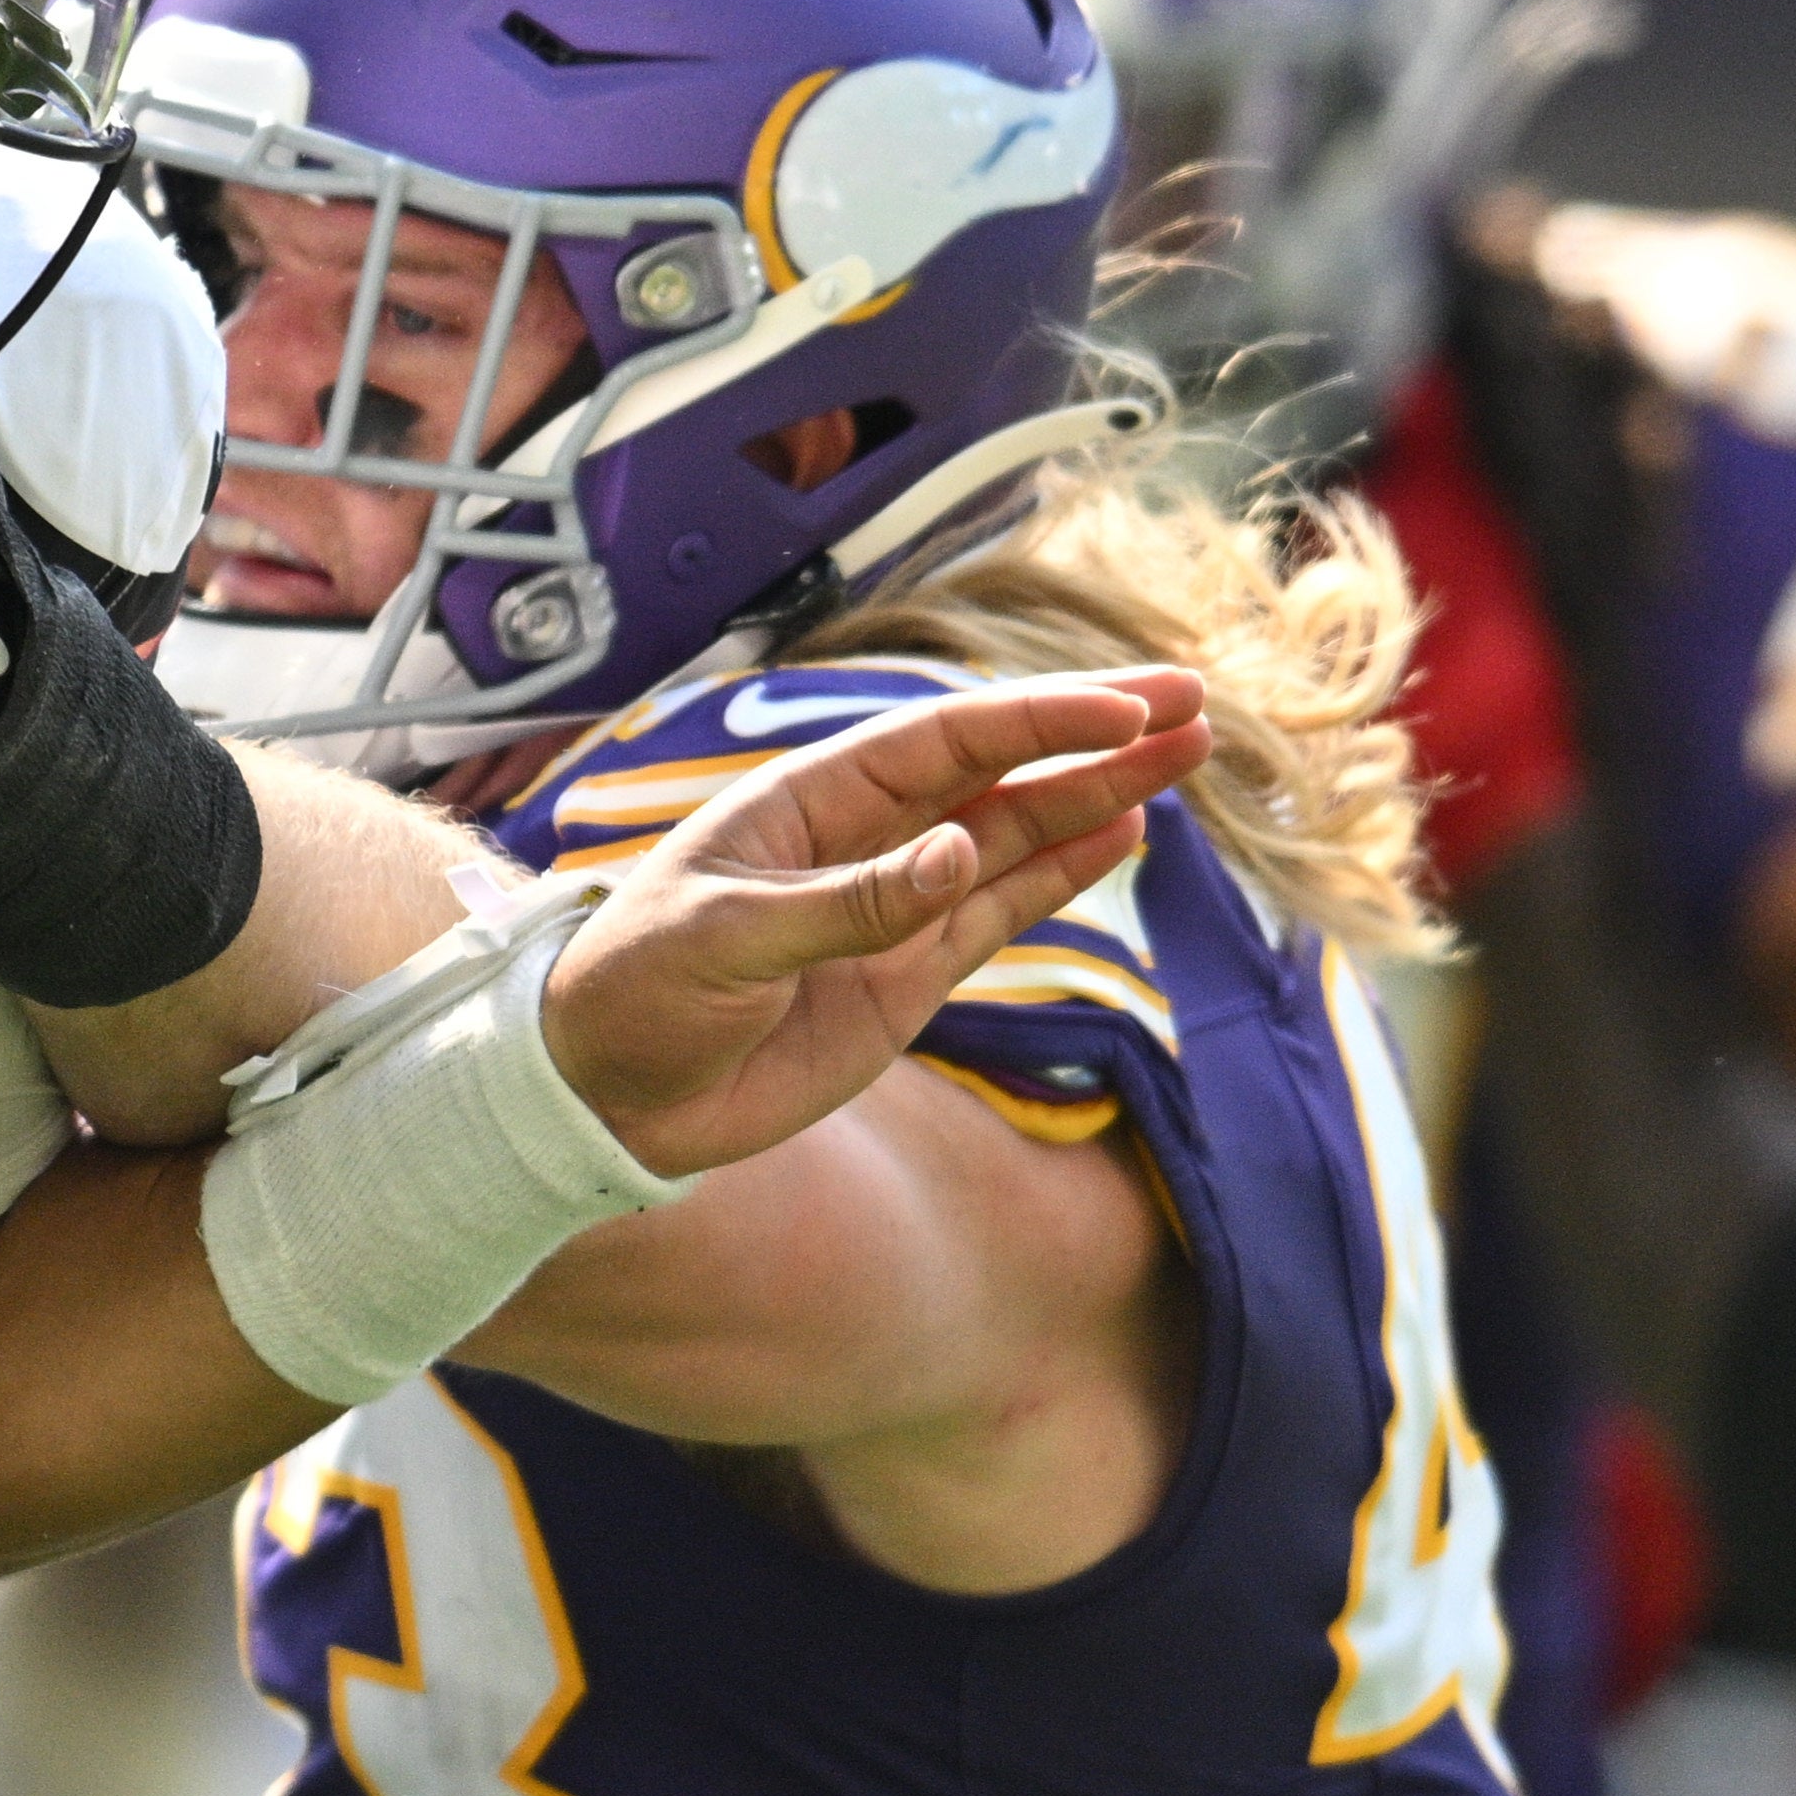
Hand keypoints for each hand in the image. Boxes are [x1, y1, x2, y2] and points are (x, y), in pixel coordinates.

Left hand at [540, 674, 1211, 1177]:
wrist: (602, 1094)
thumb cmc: (634, 991)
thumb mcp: (726, 941)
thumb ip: (849, 904)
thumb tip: (962, 856)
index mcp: (807, 801)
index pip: (945, 741)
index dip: (1039, 719)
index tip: (1126, 707)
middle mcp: (862, 839)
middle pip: (999, 771)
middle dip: (1095, 738)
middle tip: (1194, 701)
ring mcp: (893, 905)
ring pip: (1018, 835)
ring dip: (1099, 799)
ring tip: (1185, 758)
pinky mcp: (906, 975)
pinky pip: (1001, 912)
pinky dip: (1062, 875)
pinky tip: (1123, 838)